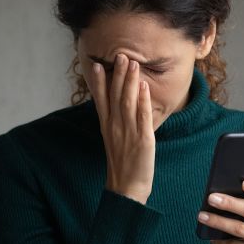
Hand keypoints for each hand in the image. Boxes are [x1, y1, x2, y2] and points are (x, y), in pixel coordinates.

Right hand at [85, 53, 154, 204]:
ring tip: (133, 63)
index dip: (99, 82)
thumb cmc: (122, 164)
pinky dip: (143, 101)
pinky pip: (142, 117)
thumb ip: (114, 122)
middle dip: (118, 75)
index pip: (101, 100)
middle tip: (120, 55)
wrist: (126, 188)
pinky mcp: (142, 140)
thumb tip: (117, 106)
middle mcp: (115, 127)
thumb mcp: (113, 140)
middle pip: (115, 96)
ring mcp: (128, 132)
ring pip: (128, 102)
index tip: (98, 65)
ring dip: (130, 81)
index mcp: (107, 127)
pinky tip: (145, 87)